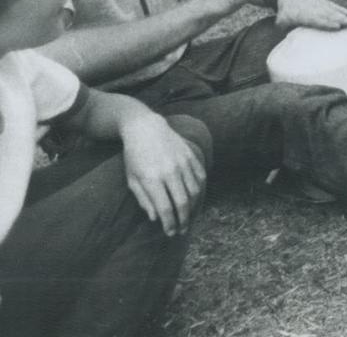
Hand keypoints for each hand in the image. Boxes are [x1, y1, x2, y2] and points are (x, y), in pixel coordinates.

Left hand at [120, 112, 206, 235]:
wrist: (146, 128)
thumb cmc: (134, 156)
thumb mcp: (132, 179)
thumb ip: (144, 199)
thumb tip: (156, 218)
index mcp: (152, 178)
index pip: (165, 208)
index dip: (169, 223)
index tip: (170, 233)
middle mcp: (170, 171)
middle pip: (183, 202)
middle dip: (184, 220)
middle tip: (182, 230)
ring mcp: (183, 162)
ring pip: (195, 191)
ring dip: (194, 208)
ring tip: (190, 218)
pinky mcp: (191, 155)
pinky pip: (201, 177)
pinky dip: (201, 190)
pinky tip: (196, 200)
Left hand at [275, 0, 346, 31]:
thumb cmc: (285, 11)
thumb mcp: (281, 21)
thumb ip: (285, 29)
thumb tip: (289, 40)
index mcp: (302, 15)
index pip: (316, 19)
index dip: (326, 23)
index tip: (336, 26)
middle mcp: (312, 9)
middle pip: (327, 14)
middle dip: (339, 19)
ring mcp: (318, 4)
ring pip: (332, 9)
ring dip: (342, 14)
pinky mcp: (322, 1)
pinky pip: (333, 5)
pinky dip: (341, 9)